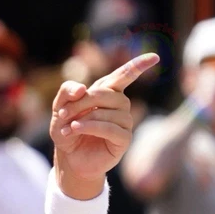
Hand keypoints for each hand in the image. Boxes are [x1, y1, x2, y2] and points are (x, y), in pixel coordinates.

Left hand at [50, 52, 159, 196]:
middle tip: (62, 113)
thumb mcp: (59, 107)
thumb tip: (83, 88)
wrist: (68, 156)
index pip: (124, 75)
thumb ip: (67, 92)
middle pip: (107, 93)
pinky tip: (76, 129)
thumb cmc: (67, 128)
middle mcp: (120, 104)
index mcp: (108, 92)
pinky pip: (110, 128)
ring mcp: (124, 122)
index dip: (138, 66)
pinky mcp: (123, 139)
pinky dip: (90, 127)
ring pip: (109, 111)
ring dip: (84, 117)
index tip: (155, 57)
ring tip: (68, 126)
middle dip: (81, 101)